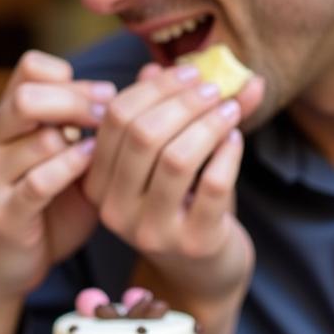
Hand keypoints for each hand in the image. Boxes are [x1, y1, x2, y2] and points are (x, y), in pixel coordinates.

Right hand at [0, 50, 114, 333]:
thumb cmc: (41, 212)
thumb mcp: (59, 163)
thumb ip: (84, 130)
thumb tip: (146, 87)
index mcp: (1, 122)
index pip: (30, 69)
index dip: (72, 77)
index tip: (107, 98)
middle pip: (28, 96)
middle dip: (79, 101)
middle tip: (113, 118)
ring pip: (40, 138)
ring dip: (84, 140)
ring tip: (111, 150)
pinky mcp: (2, 214)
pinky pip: (40, 182)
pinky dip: (72, 170)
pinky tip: (93, 168)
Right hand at [84, 62, 264, 333]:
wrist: (204, 270)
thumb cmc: (184, 203)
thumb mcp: (167, 159)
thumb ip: (175, 111)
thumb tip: (204, 63)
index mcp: (97, 182)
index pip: (115, 118)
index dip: (154, 87)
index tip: (189, 73)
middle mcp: (115, 210)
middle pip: (143, 134)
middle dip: (184, 100)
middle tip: (214, 87)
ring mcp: (152, 230)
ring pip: (176, 157)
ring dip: (209, 122)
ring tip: (231, 108)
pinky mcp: (194, 243)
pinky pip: (213, 184)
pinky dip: (228, 152)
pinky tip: (236, 139)